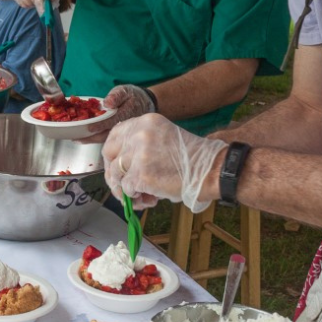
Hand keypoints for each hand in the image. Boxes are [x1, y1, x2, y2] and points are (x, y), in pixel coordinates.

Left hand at [79, 84, 155, 142]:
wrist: (144, 104)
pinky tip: (85, 138)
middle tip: (77, 138)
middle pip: (107, 134)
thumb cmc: (133, 96)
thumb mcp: (125, 91)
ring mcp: (121, 132)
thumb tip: (108, 103)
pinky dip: (95, 138)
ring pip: (106, 138)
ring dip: (91, 140)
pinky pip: (106, 138)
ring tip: (78, 139)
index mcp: (126, 114)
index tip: (90, 128)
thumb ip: (116, 96)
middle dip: (91, 137)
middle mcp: (124, 126)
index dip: (100, 125)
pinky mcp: (118, 134)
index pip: (112, 121)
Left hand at [102, 114, 228, 212]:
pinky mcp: (141, 175)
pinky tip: (150, 200)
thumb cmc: (191, 159)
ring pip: (116, 175)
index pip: (114, 135)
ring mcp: (139, 154)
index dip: (112, 154)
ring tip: (142, 197)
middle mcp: (139, 134)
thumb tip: (120, 167)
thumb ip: (141, 145)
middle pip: (109, 154)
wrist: (212, 169)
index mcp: (145, 121)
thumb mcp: (164, 138)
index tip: (115, 166)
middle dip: (113, 173)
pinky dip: (135, 198)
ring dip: (125, 190)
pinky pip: (127, 190)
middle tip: (122, 186)